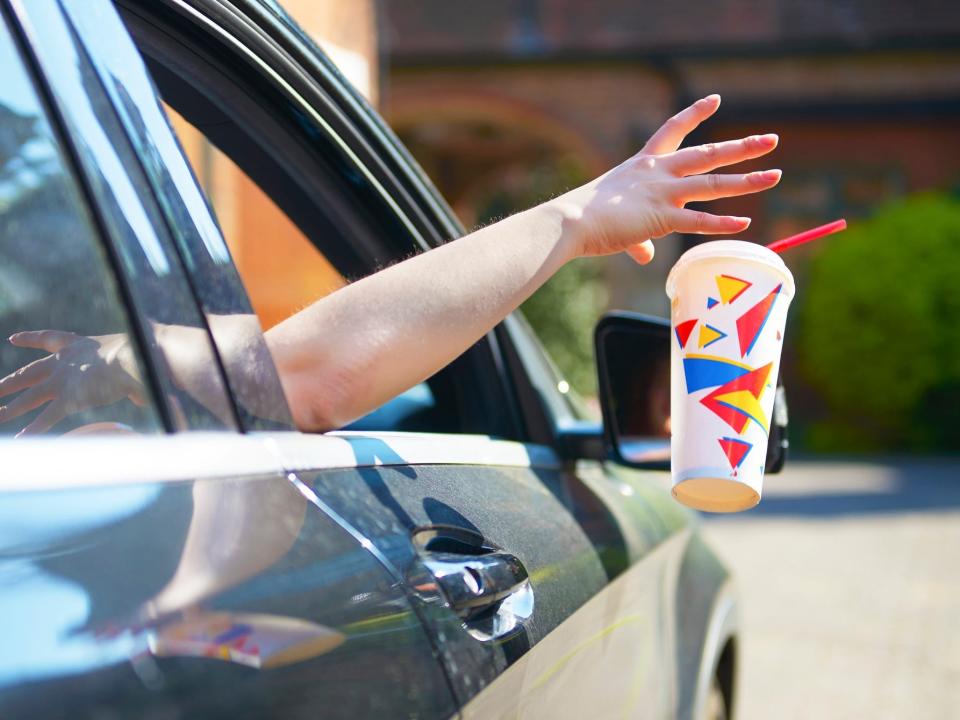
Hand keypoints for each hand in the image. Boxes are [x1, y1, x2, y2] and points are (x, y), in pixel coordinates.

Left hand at [0, 330, 144, 435]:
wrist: (135, 357)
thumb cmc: (142, 353)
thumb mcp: (134, 359)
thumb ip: (131, 383)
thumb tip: (140, 398)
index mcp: (79, 345)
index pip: (48, 338)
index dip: (30, 339)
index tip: (13, 339)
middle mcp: (64, 363)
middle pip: (27, 374)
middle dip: (7, 384)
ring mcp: (63, 381)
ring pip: (29, 398)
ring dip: (9, 409)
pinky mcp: (69, 399)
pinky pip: (47, 417)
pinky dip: (34, 429)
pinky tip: (21, 439)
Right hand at [555, 94, 779, 263]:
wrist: (572, 221)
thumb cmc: (586, 218)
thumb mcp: (617, 220)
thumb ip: (639, 237)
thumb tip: (645, 254)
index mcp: (644, 164)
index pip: (673, 130)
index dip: (695, 114)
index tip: (716, 99)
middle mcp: (658, 172)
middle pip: (708, 154)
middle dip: (741, 147)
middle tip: (770, 140)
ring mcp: (662, 194)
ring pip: (712, 184)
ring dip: (746, 180)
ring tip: (774, 176)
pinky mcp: (661, 218)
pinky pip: (699, 220)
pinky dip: (722, 222)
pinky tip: (745, 222)